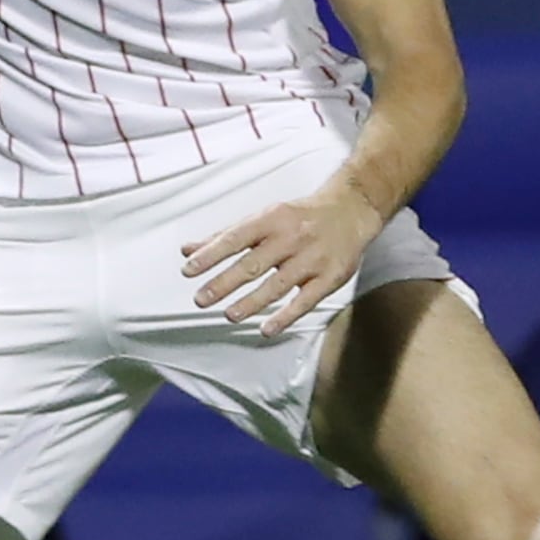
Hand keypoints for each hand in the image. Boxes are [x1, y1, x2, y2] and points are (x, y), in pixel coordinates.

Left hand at [183, 180, 386, 338]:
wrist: (351, 210)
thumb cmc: (300, 216)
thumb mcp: (263, 218)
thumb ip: (225, 236)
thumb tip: (188, 250)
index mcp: (271, 220)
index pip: (235, 238)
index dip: (211, 254)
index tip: (189, 269)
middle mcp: (291, 238)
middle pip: (253, 264)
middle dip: (225, 283)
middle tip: (201, 299)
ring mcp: (311, 259)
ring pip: (277, 284)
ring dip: (251, 302)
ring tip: (229, 315)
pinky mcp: (329, 278)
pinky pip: (305, 301)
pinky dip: (286, 317)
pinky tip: (267, 328)